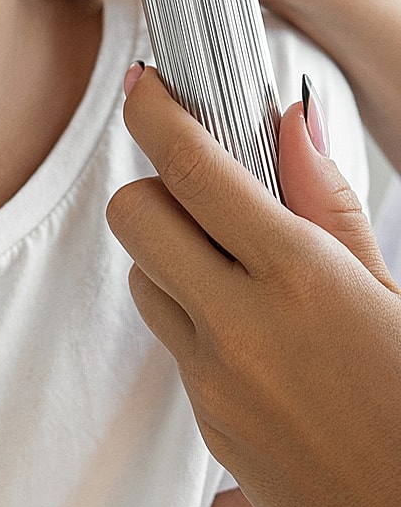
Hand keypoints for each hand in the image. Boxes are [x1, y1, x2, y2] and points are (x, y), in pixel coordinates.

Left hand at [109, 65, 400, 506]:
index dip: (155, 113)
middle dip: (155, 187)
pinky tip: (255, 332)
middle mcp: (243, 324)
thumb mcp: (395, 294)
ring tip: (237, 266)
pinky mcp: (205, 421)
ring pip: (140, 277)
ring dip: (169, 255)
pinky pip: (171, 342)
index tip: (145, 85)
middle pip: (133, 214)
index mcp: (301, 278)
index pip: (191, 168)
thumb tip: (289, 118)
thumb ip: (329, 206)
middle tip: (202, 191)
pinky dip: (193, 316)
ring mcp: (215, 379)